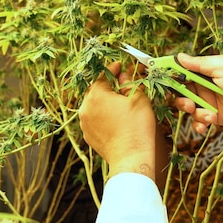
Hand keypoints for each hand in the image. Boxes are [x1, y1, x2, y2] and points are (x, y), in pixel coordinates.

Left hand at [79, 62, 156, 180]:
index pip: (103, 75)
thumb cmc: (137, 126)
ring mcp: (84, 123)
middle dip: (106, 84)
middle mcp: (85, 107)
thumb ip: (128, 83)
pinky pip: (93, 118)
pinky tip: (113, 116)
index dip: (113, 68)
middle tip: (119, 81)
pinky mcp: (88, 135)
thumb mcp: (138, 98)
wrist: (130, 157)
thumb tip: (122, 76)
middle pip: (95, 89)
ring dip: (103, 100)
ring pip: (93, 104)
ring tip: (117, 100)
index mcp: (96, 95)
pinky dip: (101, 114)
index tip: (120, 65)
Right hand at [174, 53, 222, 150]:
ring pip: (186, 107)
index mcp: (204, 70)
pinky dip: (199, 124)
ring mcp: (205, 101)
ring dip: (194, 112)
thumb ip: (200, 63)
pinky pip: (196, 120)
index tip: (159, 76)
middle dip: (182, 98)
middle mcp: (202, 85)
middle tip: (190, 103)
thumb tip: (180, 57)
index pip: (181, 69)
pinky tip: (208, 123)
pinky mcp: (209, 115)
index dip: (169, 73)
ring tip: (207, 114)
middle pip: (179, 90)